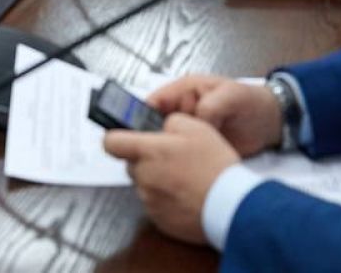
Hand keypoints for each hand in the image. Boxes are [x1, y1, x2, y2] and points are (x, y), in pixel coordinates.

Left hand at [102, 115, 240, 245]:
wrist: (229, 205)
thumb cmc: (214, 166)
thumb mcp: (197, 127)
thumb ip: (170, 122)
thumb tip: (162, 128)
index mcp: (148, 151)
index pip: (110, 142)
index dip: (115, 137)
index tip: (123, 138)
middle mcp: (143, 176)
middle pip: (132, 164)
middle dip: (146, 159)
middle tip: (172, 158)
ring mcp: (149, 200)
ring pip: (144, 184)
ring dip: (158, 179)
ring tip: (185, 178)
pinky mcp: (159, 219)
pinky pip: (155, 204)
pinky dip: (167, 199)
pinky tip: (186, 194)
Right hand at [145, 74, 283, 155]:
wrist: (272, 124)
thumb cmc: (250, 102)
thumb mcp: (231, 96)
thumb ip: (211, 105)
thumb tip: (196, 121)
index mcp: (185, 92)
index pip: (154, 102)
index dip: (140, 116)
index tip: (135, 134)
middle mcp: (182, 112)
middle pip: (154, 125)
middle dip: (150, 140)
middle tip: (147, 156)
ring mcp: (189, 132)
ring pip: (165, 143)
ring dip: (163, 153)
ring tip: (160, 168)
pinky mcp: (196, 150)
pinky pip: (180, 157)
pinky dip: (176, 164)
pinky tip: (175, 174)